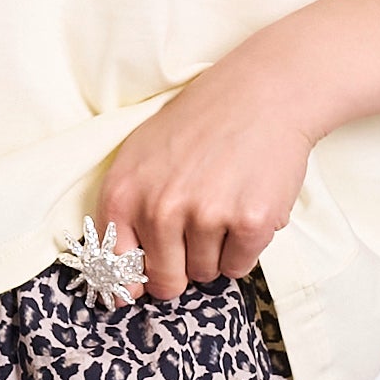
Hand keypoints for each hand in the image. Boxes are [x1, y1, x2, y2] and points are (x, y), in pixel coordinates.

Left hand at [91, 52, 314, 304]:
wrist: (262, 93)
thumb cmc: (200, 124)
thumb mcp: (141, 156)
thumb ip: (126, 213)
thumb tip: (125, 286)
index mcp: (124, 193)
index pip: (118, 268)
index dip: (137, 279)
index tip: (150, 278)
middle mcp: (160, 208)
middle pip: (166, 280)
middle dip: (182, 267)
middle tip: (199, 229)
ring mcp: (206, 216)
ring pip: (206, 273)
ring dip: (217, 251)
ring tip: (225, 205)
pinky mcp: (249, 222)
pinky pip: (239, 266)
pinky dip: (245, 248)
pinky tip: (245, 208)